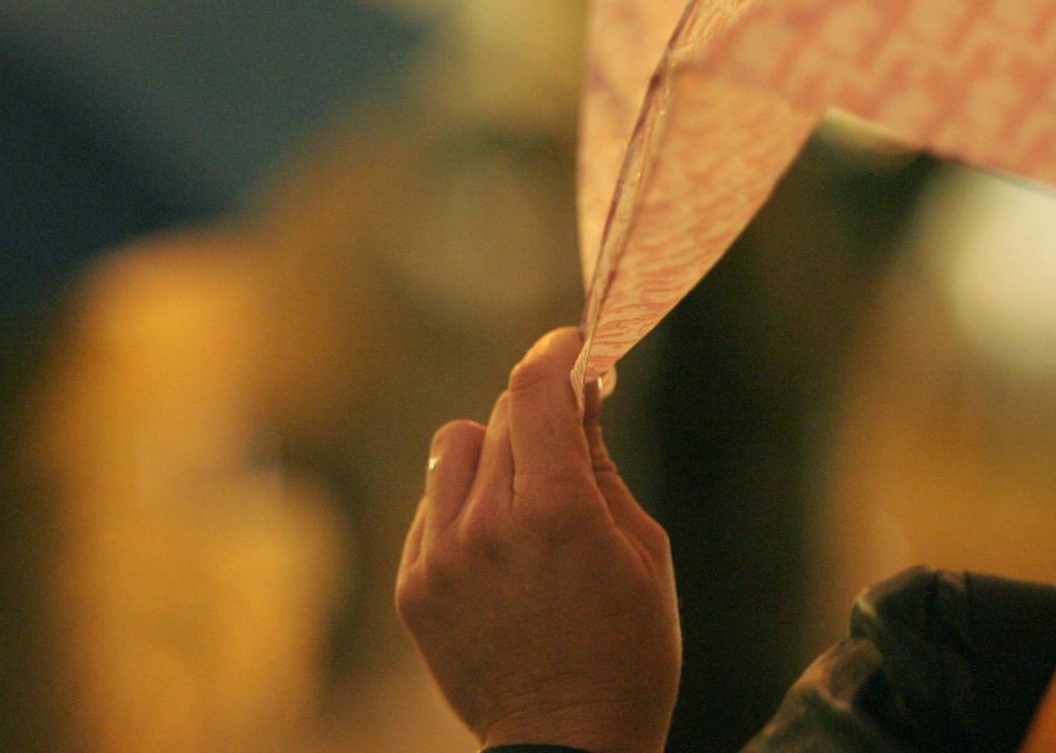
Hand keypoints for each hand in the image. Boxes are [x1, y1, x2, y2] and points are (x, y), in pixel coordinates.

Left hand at [396, 328, 678, 752]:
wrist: (568, 747)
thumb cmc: (627, 652)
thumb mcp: (643, 550)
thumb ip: (601, 462)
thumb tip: (582, 390)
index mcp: (556, 511)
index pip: (535, 388)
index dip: (556, 351)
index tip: (573, 343)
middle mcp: (486, 526)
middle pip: (501, 414)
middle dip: (539, 415)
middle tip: (568, 439)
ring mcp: (439, 557)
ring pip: (454, 447)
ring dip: (492, 455)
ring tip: (524, 503)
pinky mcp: (412, 586)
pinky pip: (431, 505)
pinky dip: (463, 508)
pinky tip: (498, 552)